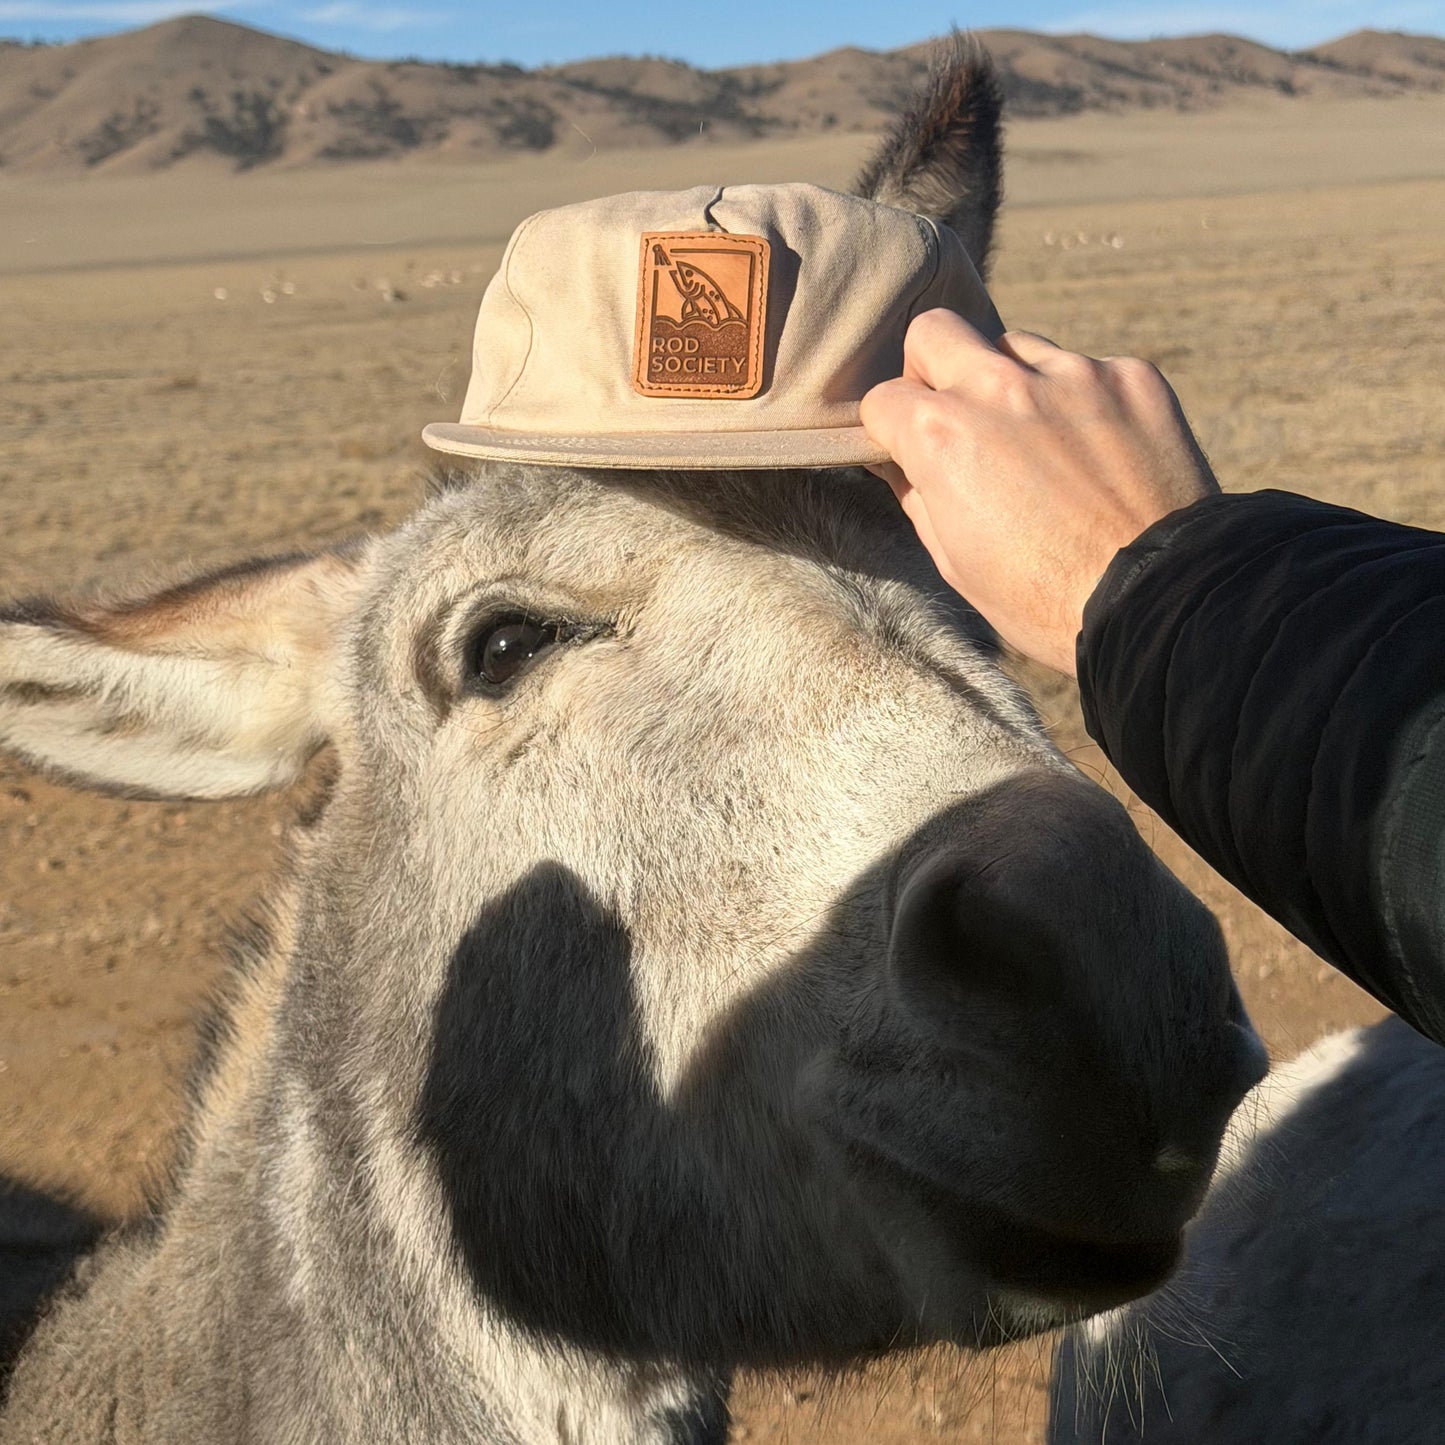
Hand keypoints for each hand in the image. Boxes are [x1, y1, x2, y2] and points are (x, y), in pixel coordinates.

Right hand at [860, 310, 1217, 674]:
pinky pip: (1085, 368)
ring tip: (1038, 443)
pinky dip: (1079, 400)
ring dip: (1010, 382)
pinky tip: (1096, 453)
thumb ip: (917, 494)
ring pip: (1013, 346)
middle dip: (931, 369)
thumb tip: (902, 461)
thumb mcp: (954, 561)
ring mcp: (1071, 373)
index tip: (910, 452)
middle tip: (955, 414)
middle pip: (935, 331)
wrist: (1155, 599)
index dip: (891, 431)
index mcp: (942, 435)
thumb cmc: (1043, 598)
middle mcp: (999, 386)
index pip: (883, 399)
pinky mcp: (1130, 377)